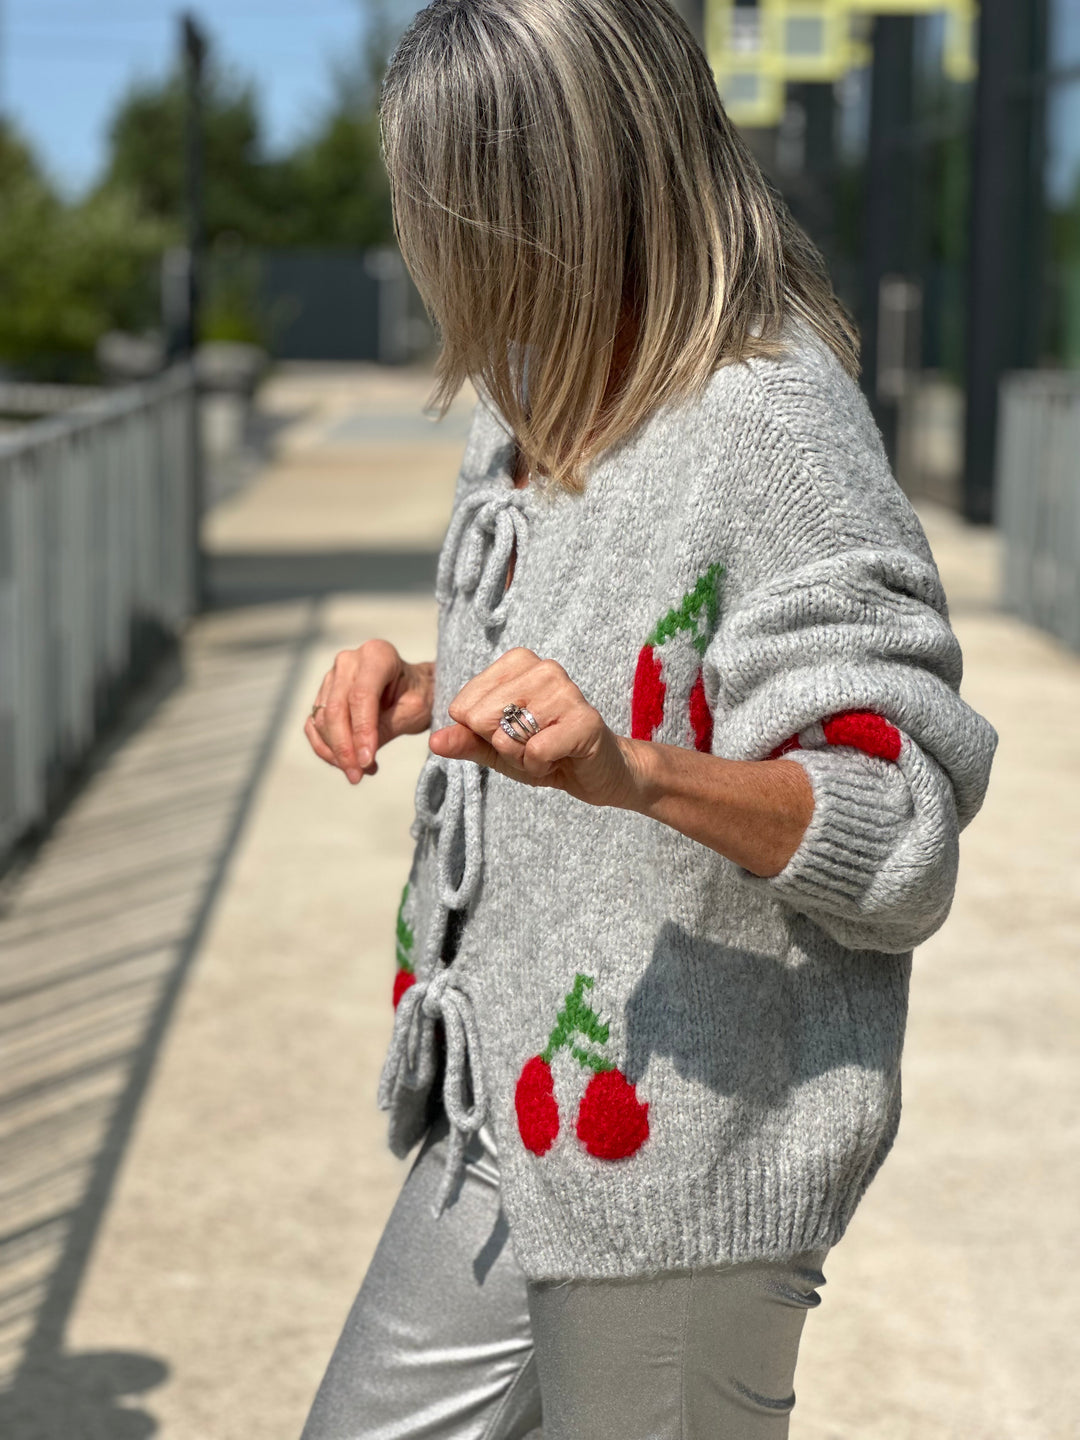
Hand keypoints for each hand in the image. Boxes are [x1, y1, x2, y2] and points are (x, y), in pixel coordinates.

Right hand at [305, 640, 434, 783]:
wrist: (413, 688)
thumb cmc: (419, 695)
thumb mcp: (413, 711)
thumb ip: (386, 728)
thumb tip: (360, 757)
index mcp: (377, 655)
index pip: (361, 696)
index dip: (361, 732)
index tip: (366, 762)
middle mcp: (349, 661)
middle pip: (336, 709)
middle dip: (344, 748)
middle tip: (357, 775)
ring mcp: (332, 676)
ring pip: (321, 720)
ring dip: (336, 752)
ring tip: (361, 771)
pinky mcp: (323, 694)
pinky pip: (314, 725)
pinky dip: (325, 749)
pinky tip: (346, 763)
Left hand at [429, 648, 637, 808]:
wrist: (598, 772)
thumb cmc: (546, 752)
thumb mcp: (497, 748)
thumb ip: (465, 741)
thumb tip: (434, 740)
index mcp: (518, 662)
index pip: (463, 706)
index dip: (483, 733)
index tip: (513, 735)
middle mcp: (543, 668)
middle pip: (482, 719)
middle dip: (502, 747)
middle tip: (531, 746)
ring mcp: (566, 691)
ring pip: (508, 736)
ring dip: (523, 758)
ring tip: (548, 750)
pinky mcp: (584, 720)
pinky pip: (534, 751)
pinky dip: (540, 766)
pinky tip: (561, 757)